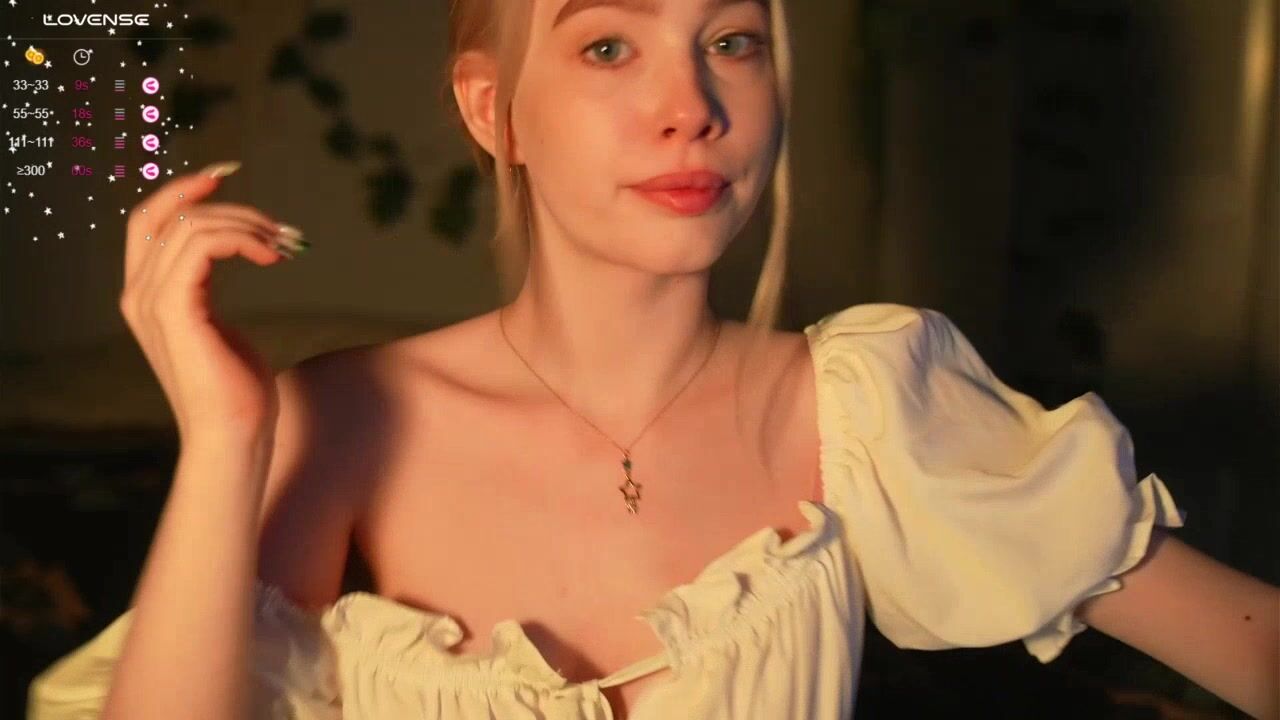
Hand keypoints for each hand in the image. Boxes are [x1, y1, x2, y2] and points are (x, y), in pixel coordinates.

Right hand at [117, 162, 307, 444]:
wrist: (234, 436)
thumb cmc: (237, 390)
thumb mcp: (220, 326)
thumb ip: (211, 288)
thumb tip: (242, 249)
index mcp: (146, 295)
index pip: (148, 220)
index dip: (182, 190)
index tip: (227, 175)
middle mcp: (139, 294)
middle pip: (167, 214)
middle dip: (223, 203)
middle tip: (279, 226)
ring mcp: (151, 302)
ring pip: (191, 225)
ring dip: (246, 226)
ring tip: (285, 248)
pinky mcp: (175, 310)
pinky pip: (201, 245)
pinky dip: (241, 239)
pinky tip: (271, 257)